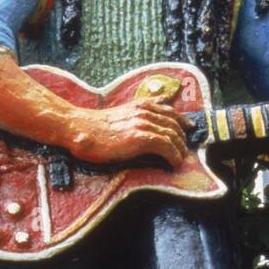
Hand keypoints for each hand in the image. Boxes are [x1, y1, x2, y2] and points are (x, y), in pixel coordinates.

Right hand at [64, 100, 187, 170]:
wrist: (80, 129)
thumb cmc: (95, 128)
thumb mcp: (120, 115)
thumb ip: (135, 117)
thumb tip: (146, 128)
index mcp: (141, 105)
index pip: (170, 111)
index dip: (182, 121)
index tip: (188, 129)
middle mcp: (145, 111)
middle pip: (175, 123)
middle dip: (182, 138)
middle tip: (184, 150)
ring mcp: (143, 123)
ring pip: (173, 135)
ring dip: (180, 149)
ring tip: (180, 160)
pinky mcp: (140, 138)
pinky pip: (166, 146)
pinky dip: (174, 156)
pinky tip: (174, 163)